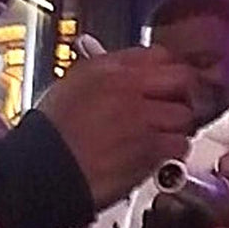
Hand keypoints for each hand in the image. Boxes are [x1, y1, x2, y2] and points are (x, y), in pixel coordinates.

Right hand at [37, 46, 195, 210]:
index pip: (158, 55)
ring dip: (178, 127)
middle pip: (182, 78)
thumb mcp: (71, 88)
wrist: (43, 172)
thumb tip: (130, 77)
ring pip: (184, 114)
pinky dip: (174, 151)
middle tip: (178, 107)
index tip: (168, 84)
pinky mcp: (147, 148)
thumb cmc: (50, 139)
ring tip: (163, 136)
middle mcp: (126, 87)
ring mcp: (140, 117)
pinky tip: (160, 155)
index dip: (168, 72)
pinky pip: (179, 144)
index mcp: (106, 68)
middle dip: (185, 94)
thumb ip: (105, 77)